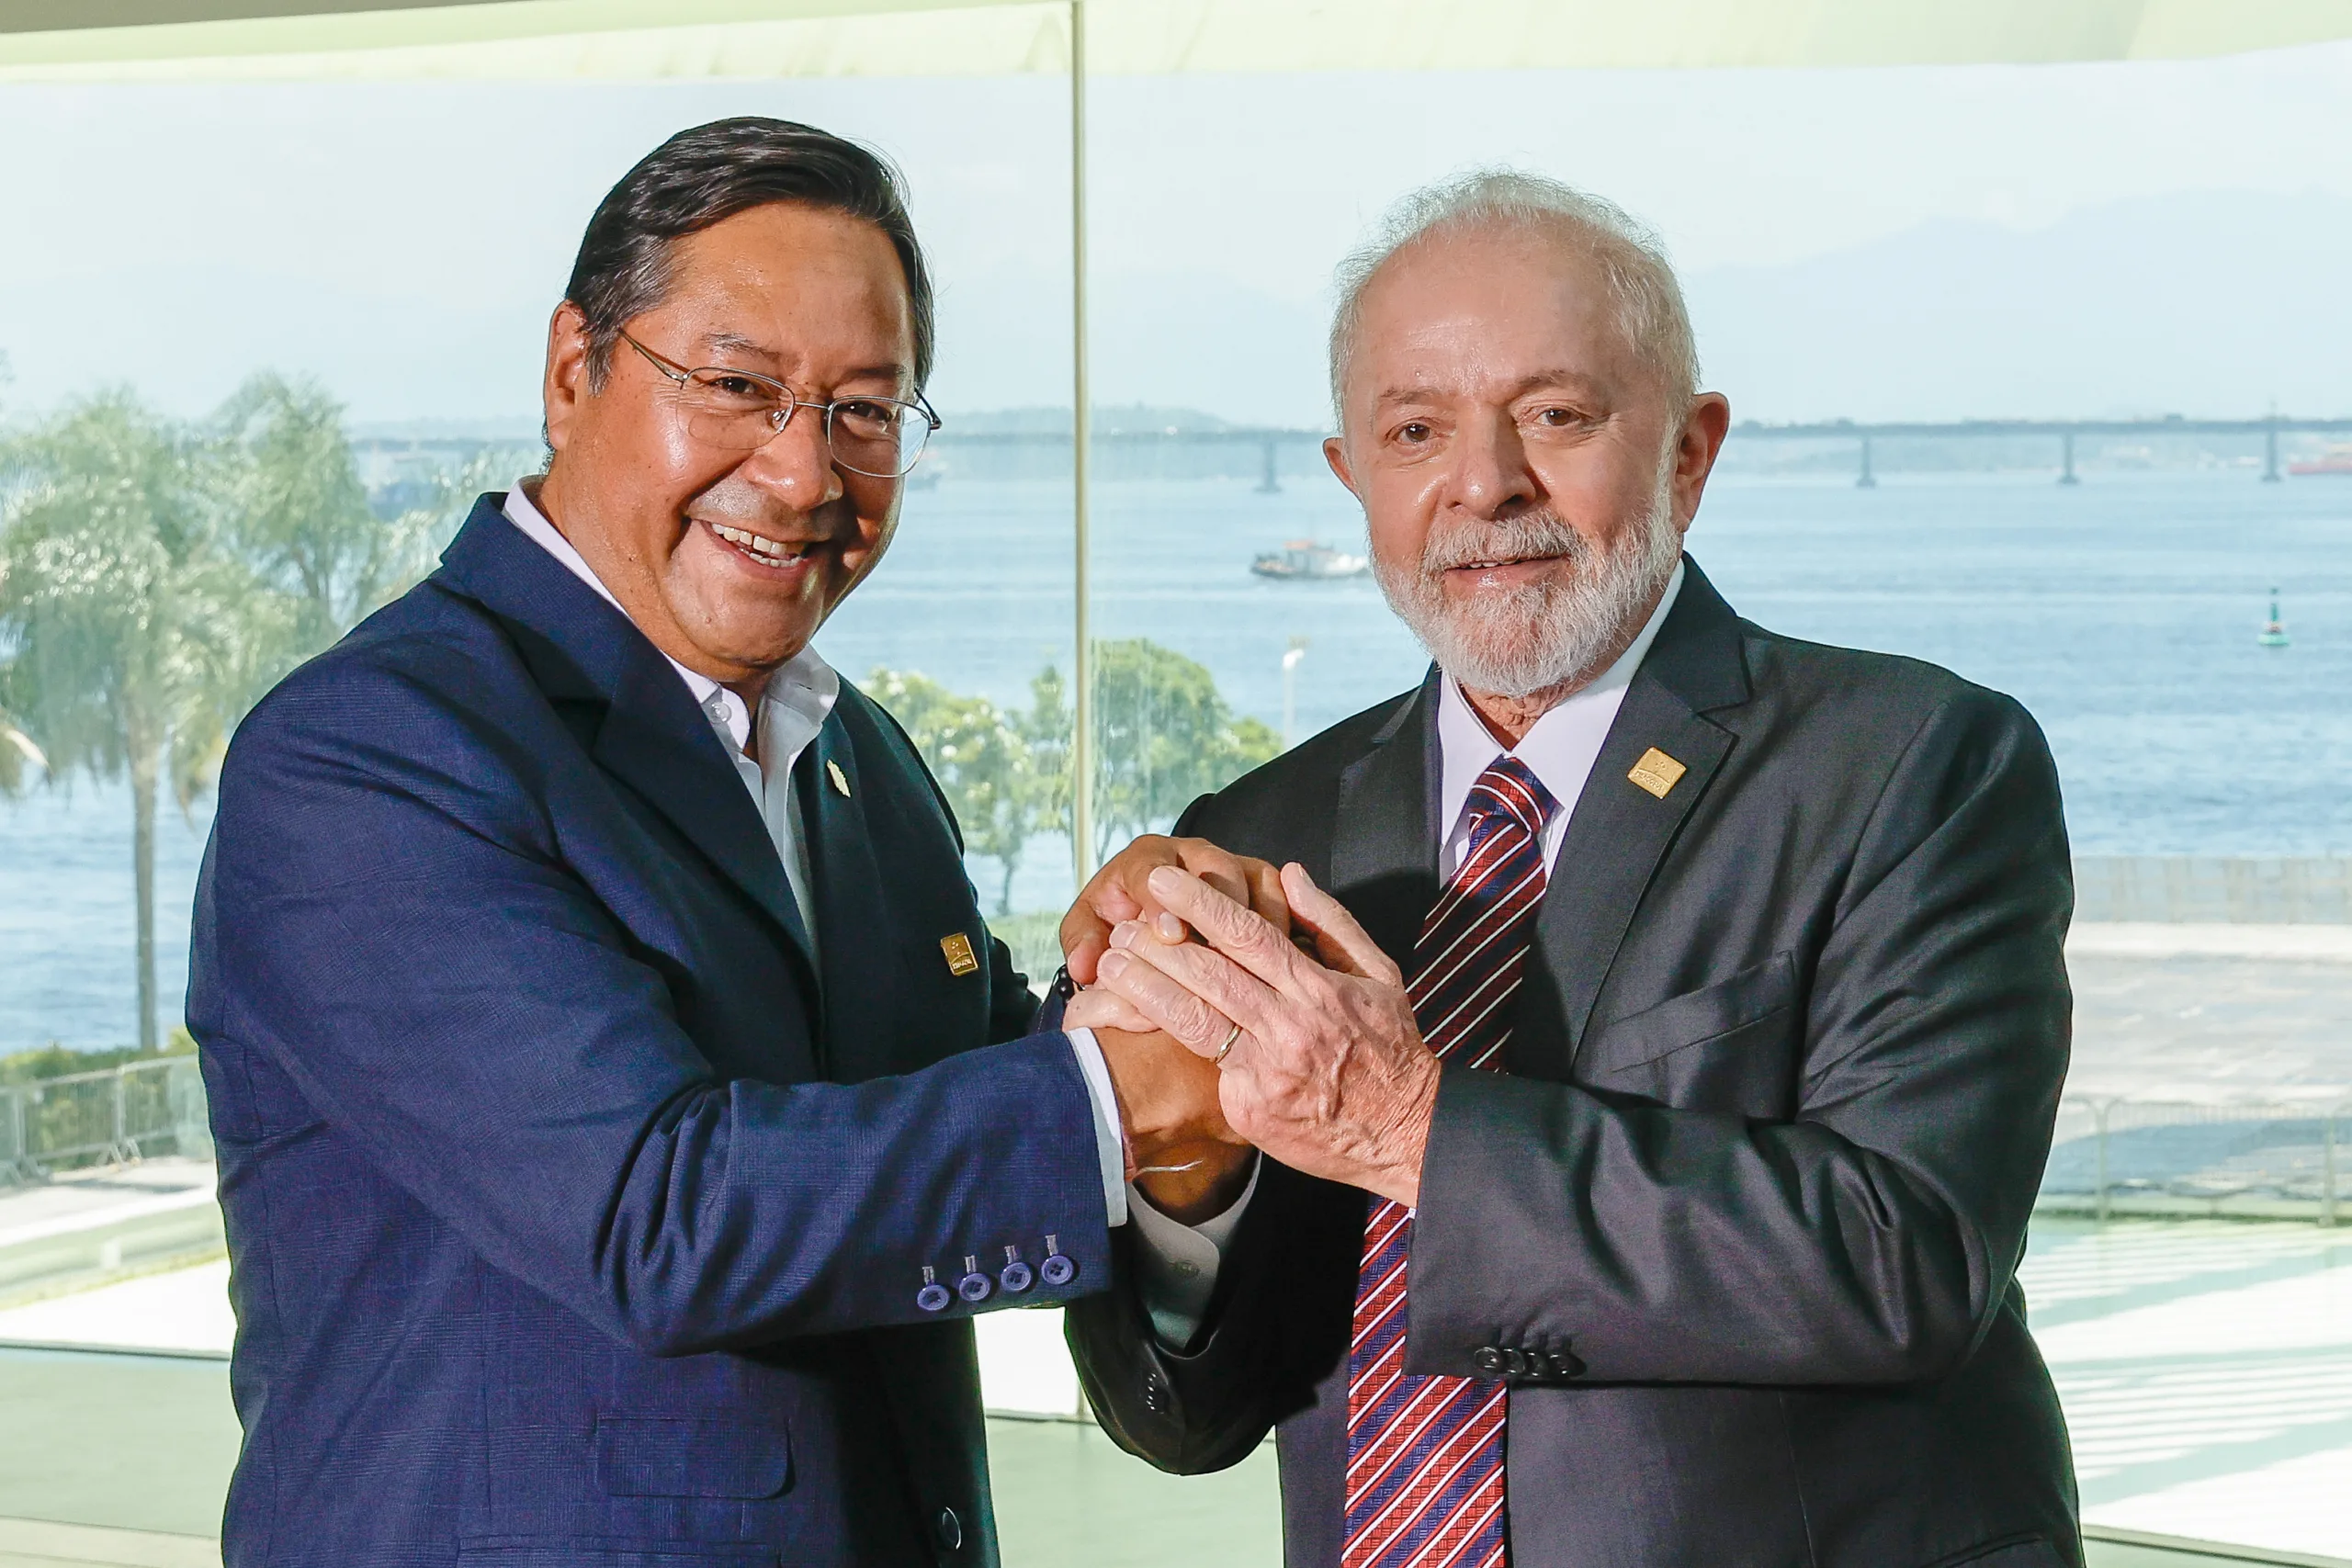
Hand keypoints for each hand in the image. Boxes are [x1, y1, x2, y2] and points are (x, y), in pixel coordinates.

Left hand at [1062, 835, 1290, 985]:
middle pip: (1216, 868)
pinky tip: (1280, 964)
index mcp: (1145, 860)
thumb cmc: (1119, 927)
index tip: (1168, 935)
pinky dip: (1282, 928)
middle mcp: (1192, 853)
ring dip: (1256, 922)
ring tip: (1255, 963)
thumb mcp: (1093, 935)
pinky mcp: (1263, 884)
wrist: (1157, 918)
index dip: (1161, 903)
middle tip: (1219, 952)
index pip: (1152, 871)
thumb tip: (1085, 966)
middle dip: (1219, 911)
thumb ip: (1084, 947)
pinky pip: (1282, 897)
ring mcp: (1233, 865)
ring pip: (1256, 881)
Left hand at [1093, 862, 1438, 1207]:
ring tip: (1111, 964)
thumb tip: (1289, 874)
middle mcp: (1287, 1026)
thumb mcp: (1379, 974)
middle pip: (1209, 973)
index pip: (1247, 934)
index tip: (1164, 881)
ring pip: (1194, 1019)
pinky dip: (1172, 1043)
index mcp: (1316, 988)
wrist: (1406, 1132)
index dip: (1200, 904)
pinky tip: (1136, 1023)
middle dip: (1159, 943)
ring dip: (1147, 988)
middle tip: (1122, 922)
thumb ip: (1331, 922)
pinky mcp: (1249, 1108)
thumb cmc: (1390, 1047)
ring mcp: (1265, 1070)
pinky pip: (1207, 1068)